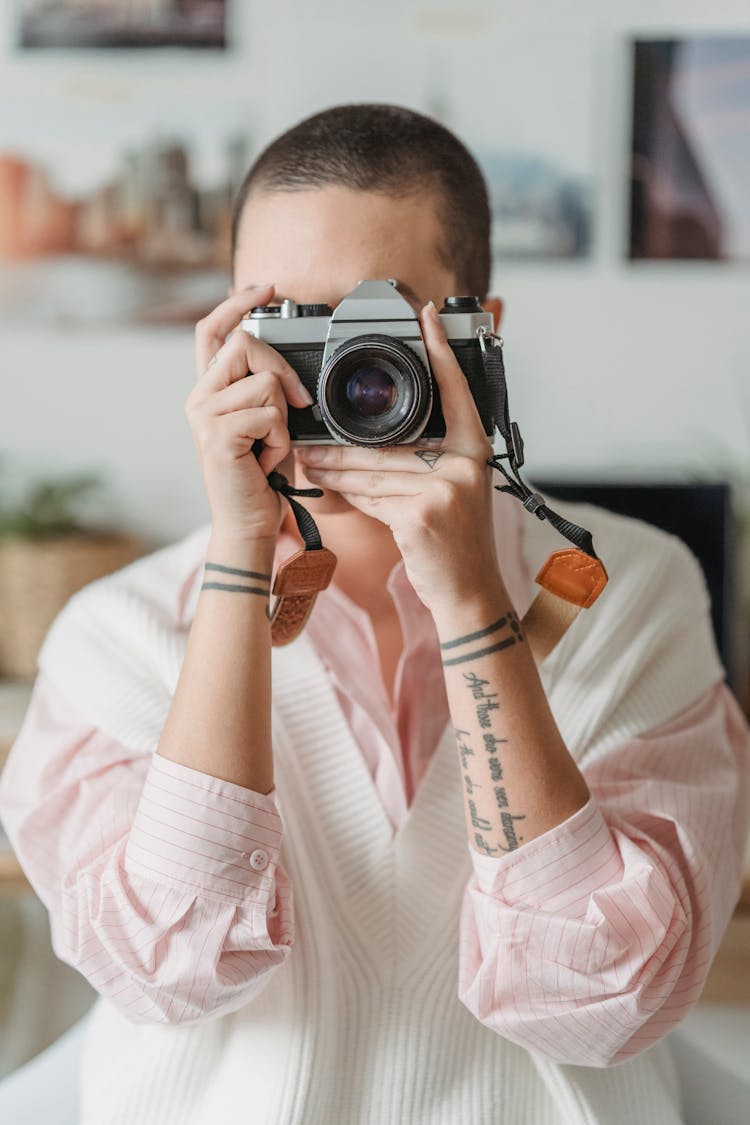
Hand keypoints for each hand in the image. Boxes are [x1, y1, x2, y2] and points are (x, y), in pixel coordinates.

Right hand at [187, 285, 313, 544]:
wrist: (248, 523)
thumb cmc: (260, 476)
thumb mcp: (266, 423)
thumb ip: (265, 388)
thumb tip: (284, 365)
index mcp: (208, 391)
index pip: (212, 331)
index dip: (237, 303)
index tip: (266, 288)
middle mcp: (198, 398)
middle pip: (245, 343)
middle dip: (282, 369)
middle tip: (297, 404)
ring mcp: (203, 415)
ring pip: (265, 382)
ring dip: (283, 418)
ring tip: (270, 446)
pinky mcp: (217, 434)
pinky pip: (271, 414)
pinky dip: (281, 441)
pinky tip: (266, 461)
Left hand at [296, 302, 501, 616]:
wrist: (468, 592)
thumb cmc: (456, 542)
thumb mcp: (454, 490)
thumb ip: (427, 460)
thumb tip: (371, 440)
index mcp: (475, 449)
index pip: (457, 391)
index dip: (441, 352)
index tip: (426, 317)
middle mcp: (466, 463)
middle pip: (392, 440)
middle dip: (346, 442)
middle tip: (312, 435)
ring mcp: (447, 488)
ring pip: (374, 469)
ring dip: (336, 467)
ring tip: (310, 461)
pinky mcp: (423, 514)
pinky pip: (371, 496)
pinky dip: (346, 494)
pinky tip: (328, 489)